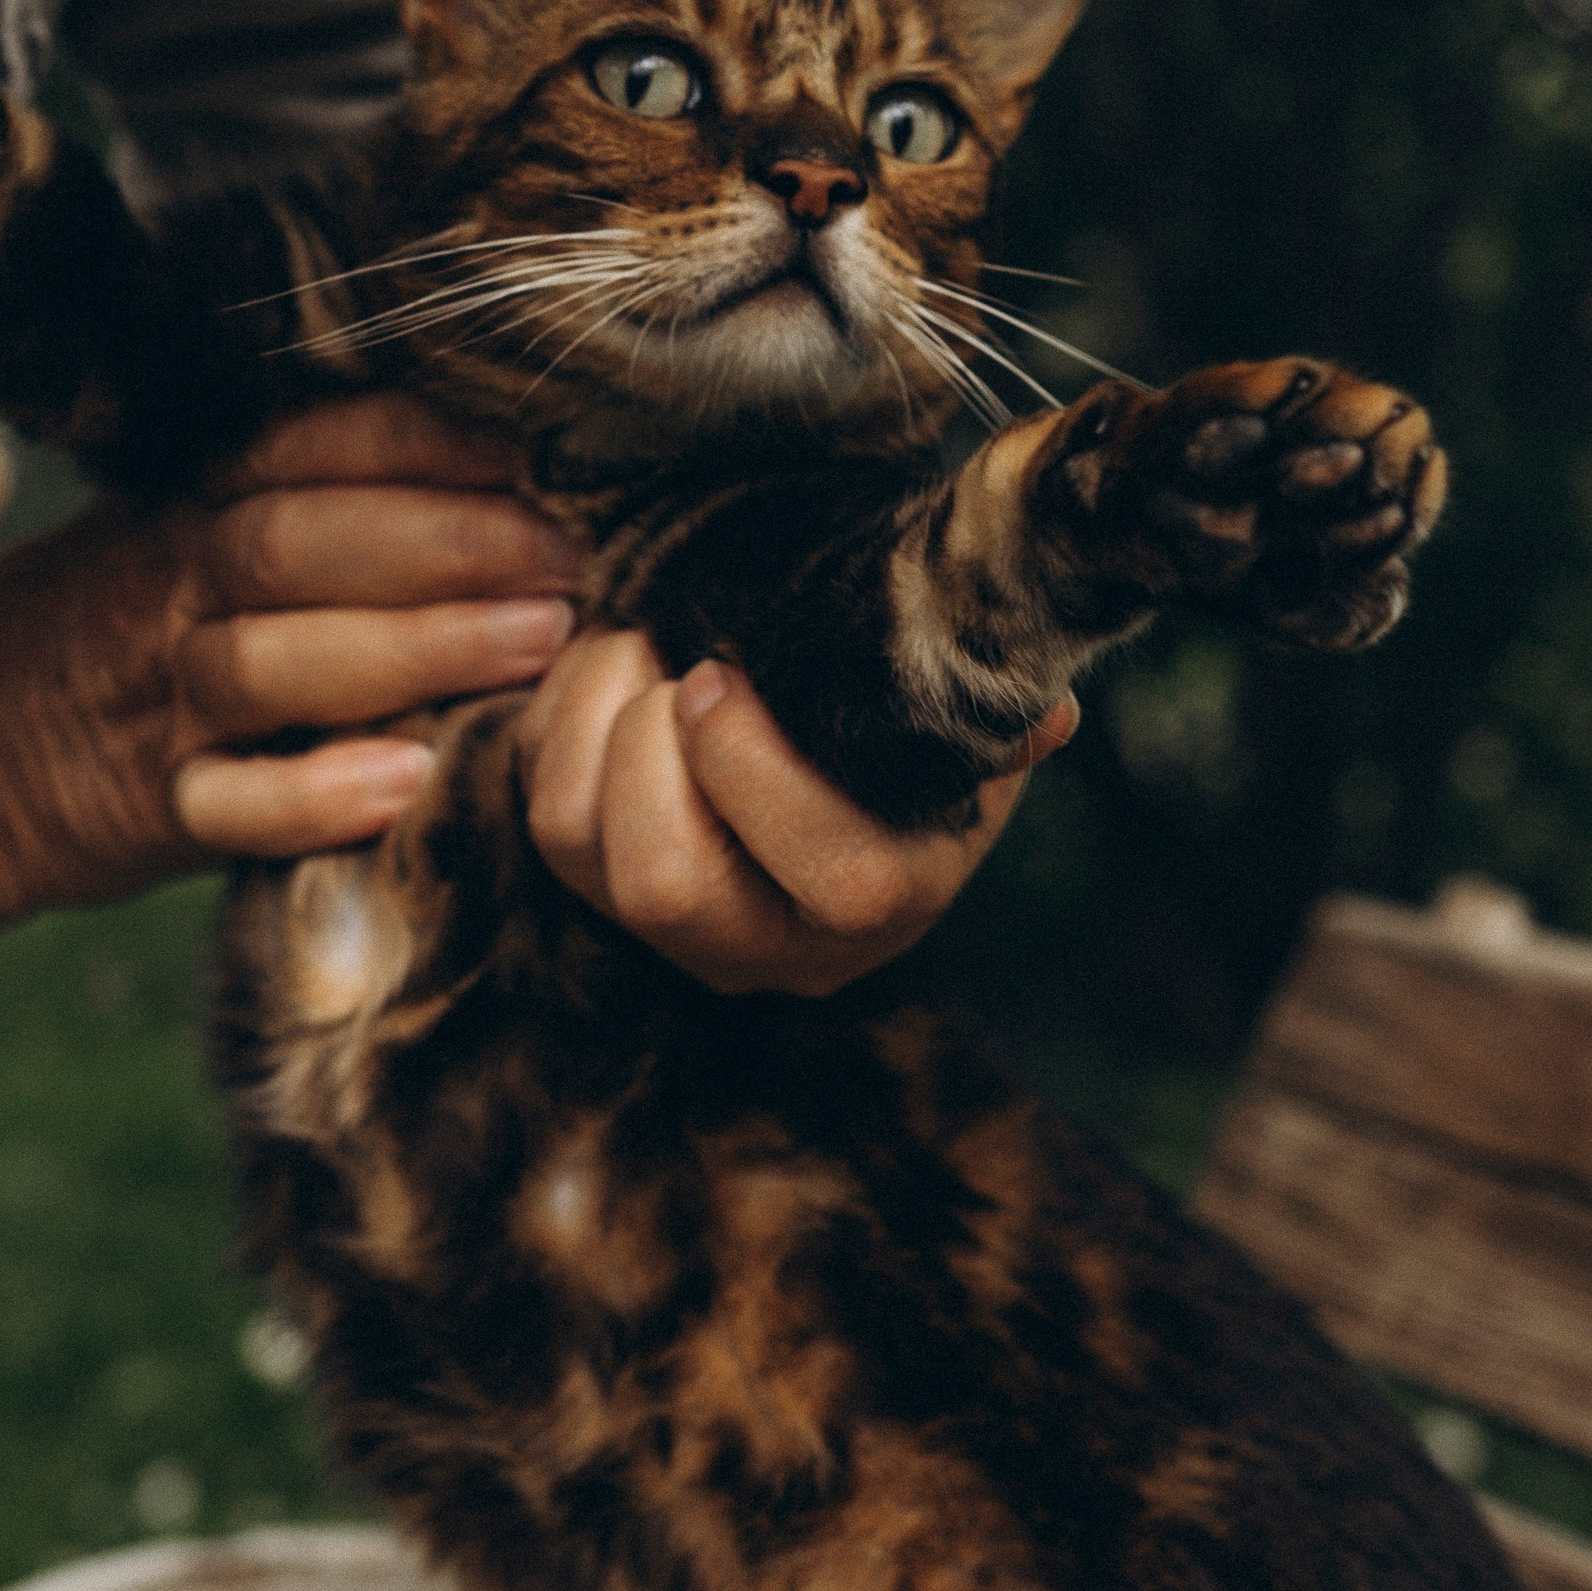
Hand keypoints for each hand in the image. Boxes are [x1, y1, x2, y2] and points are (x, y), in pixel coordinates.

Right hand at [0, 393, 581, 911]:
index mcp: (188, 502)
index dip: (422, 439)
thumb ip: (307, 503)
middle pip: (297, 540)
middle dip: (447, 540)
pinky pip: (229, 805)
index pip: (306, 445)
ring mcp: (157, 699)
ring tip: (538, 641)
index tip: (541, 445)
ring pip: (273, 660)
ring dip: (413, 646)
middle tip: (573, 555)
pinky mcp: (149, 809)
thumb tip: (504, 469)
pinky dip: (316, 795)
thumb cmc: (118, 631)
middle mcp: (170, 584)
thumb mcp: (181, 533)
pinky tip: (408, 781)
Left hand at [523, 629, 1072, 996]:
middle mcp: (777, 946)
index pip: (834, 878)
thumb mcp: (962, 710)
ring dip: (592, 717)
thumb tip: (1047, 716)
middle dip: (647, 748)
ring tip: (639, 644)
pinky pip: (544, 814)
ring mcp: (681, 930)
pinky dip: (556, 721)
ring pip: (578, 845)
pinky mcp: (602, 893)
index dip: (756, 769)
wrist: (842, 730)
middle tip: (674, 662)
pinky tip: (611, 668)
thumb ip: (998, 708)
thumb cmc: (908, 713)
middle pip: (668, 889)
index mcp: (889, 899)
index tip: (727, 672)